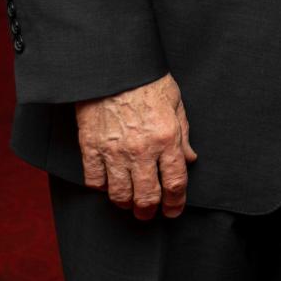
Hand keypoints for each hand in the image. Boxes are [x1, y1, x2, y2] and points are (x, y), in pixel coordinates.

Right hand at [73, 73, 197, 219]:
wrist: (113, 66)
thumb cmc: (147, 81)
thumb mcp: (175, 103)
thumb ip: (184, 134)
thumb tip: (190, 160)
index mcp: (167, 138)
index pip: (175, 182)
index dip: (176, 202)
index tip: (174, 210)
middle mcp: (142, 149)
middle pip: (147, 196)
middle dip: (150, 211)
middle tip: (149, 214)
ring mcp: (114, 150)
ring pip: (120, 194)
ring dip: (126, 204)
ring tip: (129, 205)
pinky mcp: (90, 147)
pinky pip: (95, 181)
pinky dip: (101, 189)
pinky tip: (107, 186)